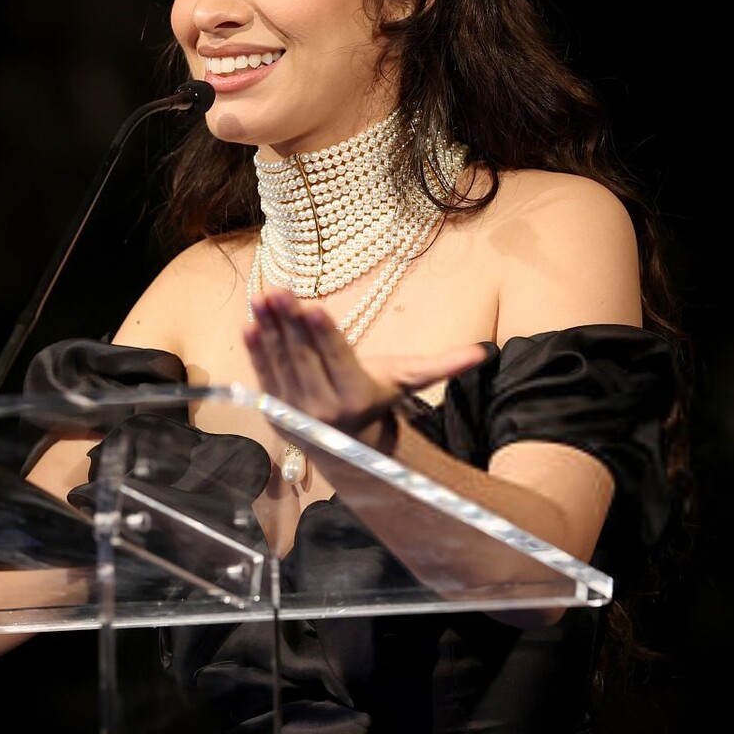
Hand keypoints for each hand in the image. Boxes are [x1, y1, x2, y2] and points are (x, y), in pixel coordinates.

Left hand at [243, 288, 491, 447]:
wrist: (347, 444)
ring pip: (281, 362)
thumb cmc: (379, 398)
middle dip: (290, 323)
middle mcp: (324, 408)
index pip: (338, 359)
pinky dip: (254, 350)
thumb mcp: (408, 380)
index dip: (323, 333)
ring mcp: (295, 410)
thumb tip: (484, 352)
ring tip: (263, 297)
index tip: (312, 306)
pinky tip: (249, 323)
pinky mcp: (274, 408)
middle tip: (280, 290)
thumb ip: (441, 366)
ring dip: (268, 329)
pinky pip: (263, 375)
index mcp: (357, 396)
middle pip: (305, 358)